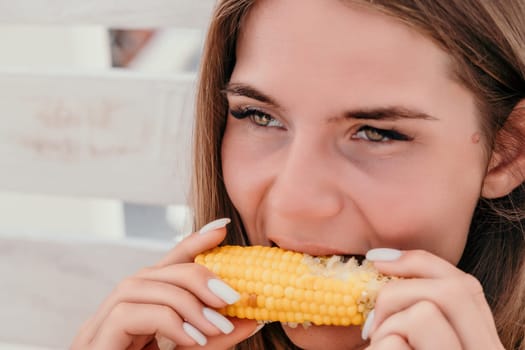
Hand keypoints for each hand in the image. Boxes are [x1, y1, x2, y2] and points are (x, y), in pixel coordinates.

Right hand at [71, 219, 259, 349]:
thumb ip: (216, 335)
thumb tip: (253, 315)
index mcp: (140, 310)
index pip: (166, 266)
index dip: (192, 242)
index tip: (222, 228)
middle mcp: (116, 311)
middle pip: (155, 271)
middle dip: (198, 274)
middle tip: (234, 296)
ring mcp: (98, 327)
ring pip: (140, 285)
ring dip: (186, 299)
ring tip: (218, 323)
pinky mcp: (94, 344)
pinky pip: (130, 313)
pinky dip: (168, 320)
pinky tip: (194, 339)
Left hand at [363, 249, 503, 349]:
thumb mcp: (416, 336)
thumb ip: (417, 307)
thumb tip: (382, 260)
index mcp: (481, 340)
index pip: (465, 285)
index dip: (419, 261)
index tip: (377, 259)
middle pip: (454, 290)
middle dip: (398, 291)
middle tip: (371, 318)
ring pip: (425, 314)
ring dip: (387, 326)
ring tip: (378, 346)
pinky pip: (396, 343)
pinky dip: (378, 347)